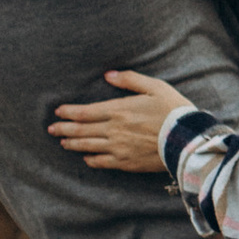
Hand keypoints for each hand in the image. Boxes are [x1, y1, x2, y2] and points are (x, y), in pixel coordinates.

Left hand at [50, 69, 193, 173]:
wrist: (187, 139)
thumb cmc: (173, 110)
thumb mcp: (155, 87)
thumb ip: (130, 80)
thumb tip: (108, 75)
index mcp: (119, 110)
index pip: (85, 111)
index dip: (69, 112)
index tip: (58, 112)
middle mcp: (114, 130)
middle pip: (81, 130)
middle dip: (64, 129)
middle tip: (51, 129)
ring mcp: (118, 148)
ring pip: (88, 146)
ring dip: (73, 144)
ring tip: (62, 143)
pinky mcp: (127, 163)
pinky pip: (102, 162)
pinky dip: (91, 160)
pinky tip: (86, 158)